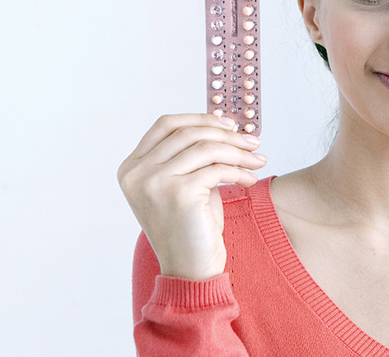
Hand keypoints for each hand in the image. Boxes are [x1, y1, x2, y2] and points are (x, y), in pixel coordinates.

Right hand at [117, 113, 266, 279]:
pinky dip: (239, 171)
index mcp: (131, 167)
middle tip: (252, 142)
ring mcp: (154, 182)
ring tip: (257, 160)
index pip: (166, 125)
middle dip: (226, 134)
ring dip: (238, 152)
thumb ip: (191, 154)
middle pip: (188, 133)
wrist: (191, 270)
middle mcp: (137, 173)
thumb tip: (222, 123)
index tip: (228, 124)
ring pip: (205, 148)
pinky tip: (250, 179)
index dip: (199, 119)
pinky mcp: (179, 193)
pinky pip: (217, 169)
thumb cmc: (191, 227)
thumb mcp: (184, 183)